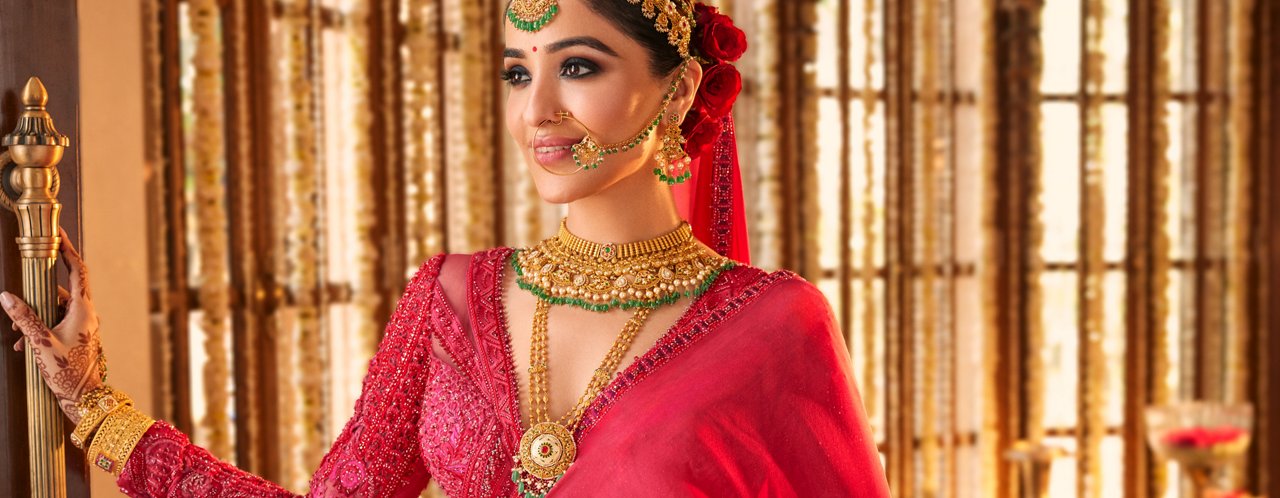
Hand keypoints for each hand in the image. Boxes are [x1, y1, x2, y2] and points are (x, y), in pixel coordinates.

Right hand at [2, 228, 102, 423]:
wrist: (86, 399)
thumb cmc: (67, 371)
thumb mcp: (40, 341)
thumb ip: (23, 317)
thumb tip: (6, 296)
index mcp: (84, 309)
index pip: (77, 270)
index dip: (67, 250)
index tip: (57, 234)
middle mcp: (87, 314)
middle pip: (61, 291)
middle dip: (35, 297)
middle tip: (18, 298)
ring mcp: (84, 326)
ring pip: (55, 310)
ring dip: (34, 319)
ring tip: (17, 335)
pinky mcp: (79, 337)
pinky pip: (57, 325)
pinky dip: (40, 330)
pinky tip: (24, 346)